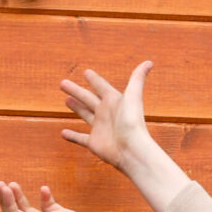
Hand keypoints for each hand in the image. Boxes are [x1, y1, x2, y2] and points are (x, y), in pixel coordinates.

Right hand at [61, 62, 190, 211]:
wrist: (131, 149)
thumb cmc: (132, 122)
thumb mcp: (133, 96)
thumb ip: (137, 78)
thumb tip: (149, 62)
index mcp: (113, 100)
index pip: (101, 86)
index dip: (94, 79)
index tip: (87, 73)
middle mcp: (105, 113)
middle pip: (88, 98)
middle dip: (76, 91)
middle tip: (63, 83)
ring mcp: (99, 128)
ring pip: (84, 114)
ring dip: (75, 107)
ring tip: (66, 100)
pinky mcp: (93, 142)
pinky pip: (80, 138)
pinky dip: (72, 136)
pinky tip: (63, 133)